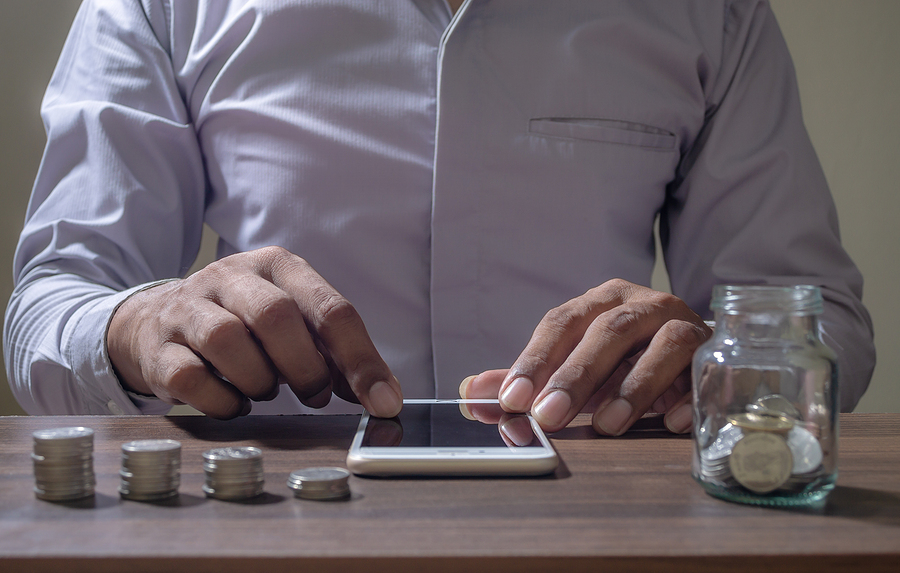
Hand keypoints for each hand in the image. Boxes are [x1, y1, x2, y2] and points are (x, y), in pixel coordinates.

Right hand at [107, 246, 402, 418]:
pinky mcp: (159, 347)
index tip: (384, 401)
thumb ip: (337, 356)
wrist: (159, 322)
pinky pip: (190, 378)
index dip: (361, 359)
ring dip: (260, 381)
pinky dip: (221, 401)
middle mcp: (231, 277)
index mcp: (278, 266)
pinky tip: (234, 403)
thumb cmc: (247, 326)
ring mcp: (189, 309)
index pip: (330, 308)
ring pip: (228, 341)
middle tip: (315, 394)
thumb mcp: (296, 325)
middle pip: (276, 316)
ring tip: (266, 390)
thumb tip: (383, 396)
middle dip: (305, 368)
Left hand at [459, 279, 709, 434]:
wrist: (693, 349)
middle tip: (548, 416)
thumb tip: (471, 394)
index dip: (534, 360)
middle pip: (608, 332)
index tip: (509, 399)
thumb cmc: (624, 359)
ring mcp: (683, 324)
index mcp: (601, 301)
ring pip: (663, 345)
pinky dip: (688, 396)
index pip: (561, 323)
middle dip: (575, 376)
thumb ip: (528, 378)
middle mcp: (642, 304)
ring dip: (633, 386)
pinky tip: (672, 422)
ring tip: (607, 425)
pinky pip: (705, 370)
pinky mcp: (714, 353)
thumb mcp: (575, 365)